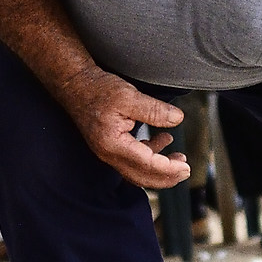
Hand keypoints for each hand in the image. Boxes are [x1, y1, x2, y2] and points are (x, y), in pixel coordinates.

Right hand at [59, 67, 189, 189]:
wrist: (75, 84)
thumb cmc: (99, 89)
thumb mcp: (129, 96)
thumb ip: (154, 110)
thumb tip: (178, 119)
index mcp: (113, 145)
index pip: (146, 165)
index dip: (168, 169)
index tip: (186, 167)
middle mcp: (108, 154)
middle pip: (141, 177)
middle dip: (166, 177)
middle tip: (186, 170)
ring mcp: (108, 151)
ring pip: (137, 171)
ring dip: (159, 168)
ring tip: (179, 158)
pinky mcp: (110, 145)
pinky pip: (132, 159)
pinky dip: (150, 154)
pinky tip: (163, 140)